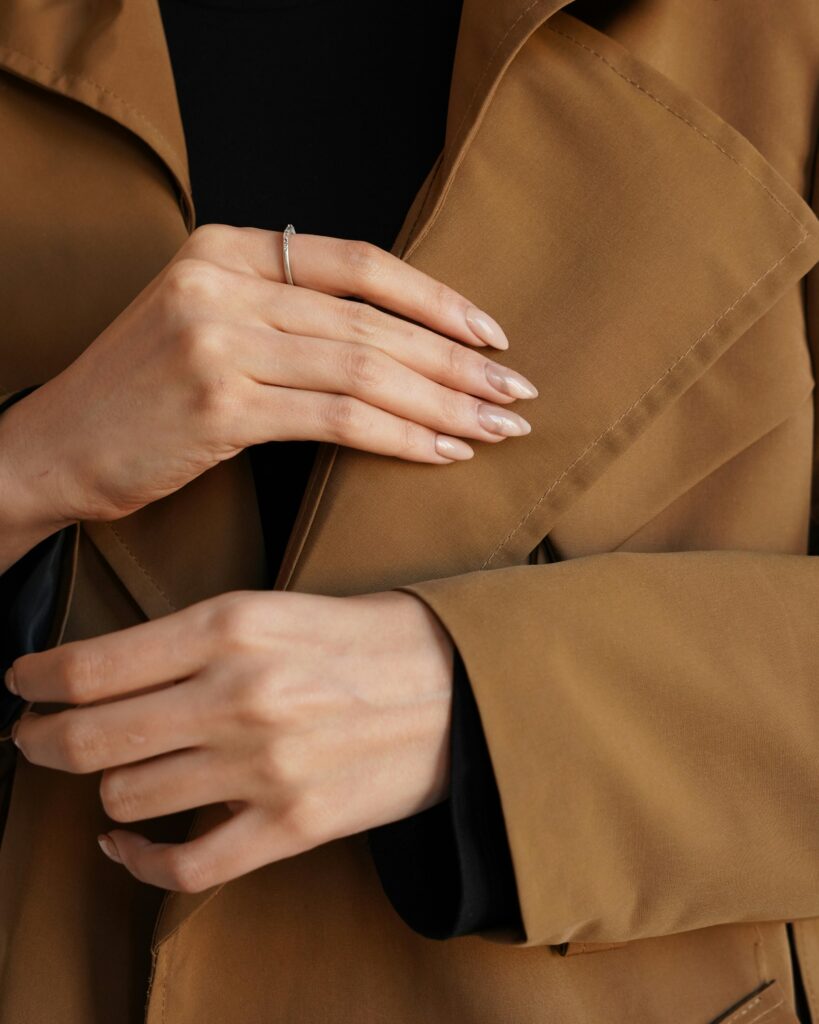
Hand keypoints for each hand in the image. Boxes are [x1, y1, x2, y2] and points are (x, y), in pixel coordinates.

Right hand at [1, 225, 536, 533]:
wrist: (56, 447)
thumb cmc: (143, 396)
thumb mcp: (210, 325)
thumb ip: (290, 315)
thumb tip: (401, 340)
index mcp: (225, 249)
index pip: (359, 262)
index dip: (437, 299)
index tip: (493, 336)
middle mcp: (221, 282)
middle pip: (372, 319)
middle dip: (457, 361)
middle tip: (515, 391)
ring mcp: (217, 340)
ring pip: (364, 367)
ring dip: (443, 402)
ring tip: (496, 426)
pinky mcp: (218, 404)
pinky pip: (337, 418)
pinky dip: (399, 437)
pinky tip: (442, 453)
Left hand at [7, 589, 453, 892]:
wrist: (459, 687)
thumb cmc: (365, 637)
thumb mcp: (275, 607)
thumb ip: (192, 640)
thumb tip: (105, 675)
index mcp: (232, 625)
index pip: (93, 667)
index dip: (36, 681)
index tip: (21, 686)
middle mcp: (239, 695)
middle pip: (92, 737)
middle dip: (42, 741)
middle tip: (33, 737)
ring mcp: (265, 766)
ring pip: (127, 798)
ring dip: (107, 790)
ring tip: (117, 775)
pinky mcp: (291, 824)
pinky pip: (184, 866)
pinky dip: (139, 862)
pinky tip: (128, 846)